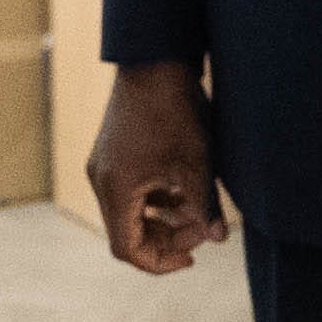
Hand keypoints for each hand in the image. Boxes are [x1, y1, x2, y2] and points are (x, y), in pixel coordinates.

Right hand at [87, 60, 228, 274]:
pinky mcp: (113, 153)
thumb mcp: (196, 163)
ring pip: (130, 212)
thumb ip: (205, 206)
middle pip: (128, 232)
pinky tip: (185, 189)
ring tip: (199, 209)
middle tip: (204, 228)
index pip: (127, 248)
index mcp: (116, 189)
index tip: (192, 258)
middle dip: (167, 238)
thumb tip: (219, 239)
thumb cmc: (174, 109)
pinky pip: (130, 191)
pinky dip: (156, 199)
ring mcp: (105, 165)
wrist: (155, 59)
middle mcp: (102, 181)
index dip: (159, 262)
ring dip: (163, 219)